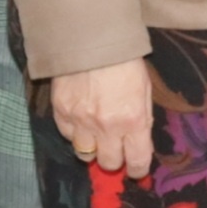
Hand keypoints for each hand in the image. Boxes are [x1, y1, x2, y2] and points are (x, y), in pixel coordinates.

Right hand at [49, 60, 159, 179]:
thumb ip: (141, 118)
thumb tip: (139, 140)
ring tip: (95, 136)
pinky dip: (74, 132)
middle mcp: (107, 126)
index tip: (136, 169)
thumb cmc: (125, 61)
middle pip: (109, 163)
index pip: (137, 161)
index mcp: (133, 120)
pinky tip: (80, 121)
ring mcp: (81, 121)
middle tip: (115, 149)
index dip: (137, 169)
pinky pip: (67, 136)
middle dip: (114, 159)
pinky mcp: (61, 112)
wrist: (92, 38)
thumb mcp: (145, 89)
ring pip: (85, 154)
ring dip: (92, 148)